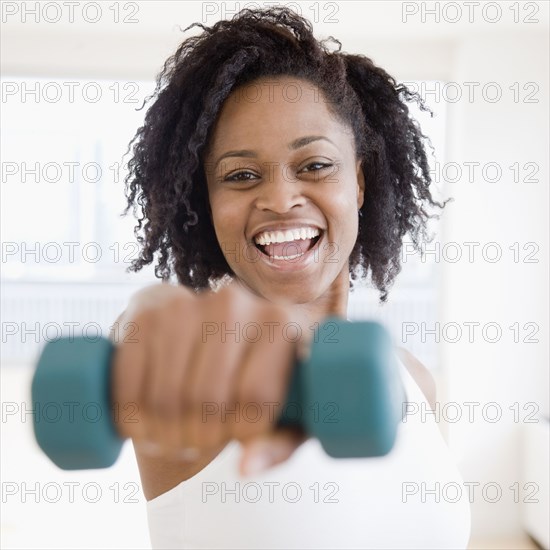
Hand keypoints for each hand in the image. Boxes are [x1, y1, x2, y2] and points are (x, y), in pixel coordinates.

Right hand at [111, 281, 307, 474]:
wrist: (202, 330)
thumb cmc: (249, 372)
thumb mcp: (282, 407)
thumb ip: (277, 443)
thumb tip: (245, 467)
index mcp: (279, 322)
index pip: (256, 397)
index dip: (242, 432)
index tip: (236, 435)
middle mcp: (234, 303)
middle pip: (209, 399)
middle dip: (199, 439)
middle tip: (197, 446)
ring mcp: (185, 305)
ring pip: (168, 398)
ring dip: (163, 436)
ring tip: (171, 440)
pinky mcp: (143, 314)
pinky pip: (130, 386)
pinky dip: (131, 420)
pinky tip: (141, 426)